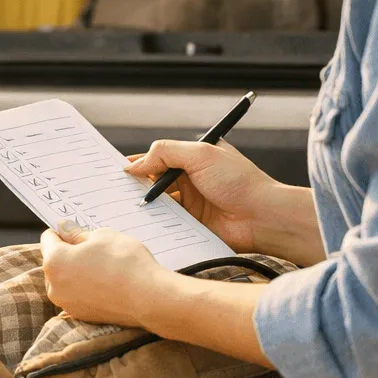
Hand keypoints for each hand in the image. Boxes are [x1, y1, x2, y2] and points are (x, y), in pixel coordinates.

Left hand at [40, 223, 168, 327]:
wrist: (149, 298)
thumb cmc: (125, 263)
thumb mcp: (102, 236)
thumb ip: (77, 233)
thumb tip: (64, 229)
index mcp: (54, 261)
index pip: (48, 239)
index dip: (63, 232)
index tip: (77, 232)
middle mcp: (53, 286)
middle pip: (54, 261)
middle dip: (70, 254)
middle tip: (96, 251)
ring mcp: (66, 303)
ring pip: (65, 280)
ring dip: (77, 272)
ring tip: (103, 269)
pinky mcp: (80, 315)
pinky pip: (77, 295)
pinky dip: (86, 288)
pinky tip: (106, 284)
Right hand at [125, 139, 281, 253]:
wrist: (263, 218)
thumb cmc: (239, 181)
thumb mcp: (201, 154)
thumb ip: (165, 153)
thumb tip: (134, 165)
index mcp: (194, 157)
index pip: (159, 156)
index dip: (138, 161)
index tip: (116, 168)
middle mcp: (190, 179)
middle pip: (153, 180)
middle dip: (135, 184)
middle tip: (113, 189)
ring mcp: (190, 203)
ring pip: (157, 202)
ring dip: (142, 203)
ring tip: (122, 206)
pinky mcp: (190, 224)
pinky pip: (165, 222)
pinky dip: (153, 221)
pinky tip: (140, 221)